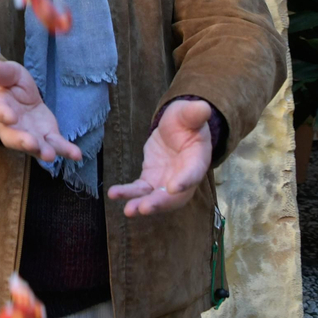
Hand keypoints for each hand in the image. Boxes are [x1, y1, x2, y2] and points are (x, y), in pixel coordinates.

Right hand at [0, 60, 82, 163]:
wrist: (19, 94)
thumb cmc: (9, 83)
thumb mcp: (9, 72)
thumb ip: (2, 72)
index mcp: (0, 106)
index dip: (4, 114)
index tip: (10, 116)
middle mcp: (12, 126)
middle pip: (13, 137)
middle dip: (22, 142)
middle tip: (31, 144)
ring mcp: (30, 134)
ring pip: (34, 146)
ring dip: (42, 151)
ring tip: (50, 155)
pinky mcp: (47, 135)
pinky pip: (56, 145)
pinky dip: (65, 150)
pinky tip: (76, 154)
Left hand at [108, 98, 214, 216]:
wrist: (177, 128)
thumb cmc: (186, 121)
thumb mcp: (189, 113)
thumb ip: (194, 113)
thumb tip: (203, 107)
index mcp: (196, 160)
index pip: (193, 173)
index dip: (185, 181)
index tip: (174, 188)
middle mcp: (184, 177)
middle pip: (174, 196)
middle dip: (159, 203)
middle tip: (143, 208)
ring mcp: (167, 181)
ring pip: (156, 197)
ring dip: (141, 204)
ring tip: (127, 210)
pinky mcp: (151, 179)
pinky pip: (140, 190)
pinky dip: (128, 193)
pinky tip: (114, 194)